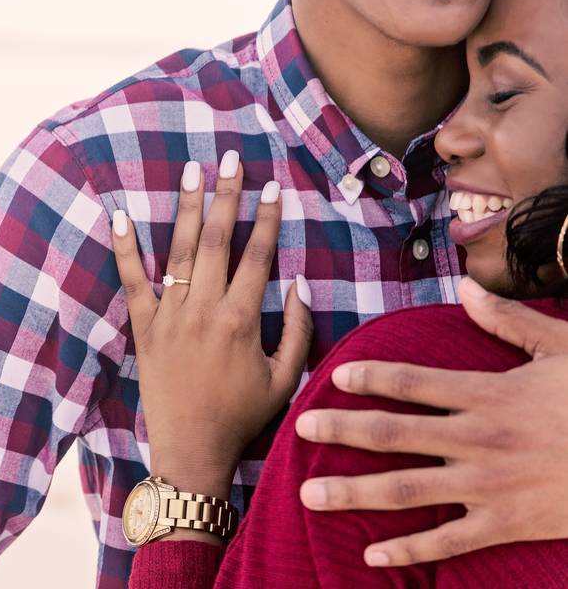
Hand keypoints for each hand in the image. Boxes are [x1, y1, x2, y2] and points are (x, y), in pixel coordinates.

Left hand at [111, 152, 312, 506]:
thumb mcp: (286, 378)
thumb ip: (299, 329)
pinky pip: (131, 282)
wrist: (191, 448)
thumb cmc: (242, 416)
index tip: (273, 186)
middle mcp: (205, 310)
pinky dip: (125, 249)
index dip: (268, 218)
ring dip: (187, 208)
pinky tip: (120, 216)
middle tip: (231, 159)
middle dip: (227, 195)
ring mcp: (170, 316)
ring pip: (181, 251)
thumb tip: (299, 282)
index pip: (258, 255)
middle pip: (219, 240)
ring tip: (193, 172)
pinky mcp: (144, 328)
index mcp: (242, 320)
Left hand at [295, 277, 567, 566]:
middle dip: (341, 430)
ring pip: (407, 489)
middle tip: (299, 428)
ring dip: (354, 492)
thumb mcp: (563, 348)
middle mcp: (478, 439)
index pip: (412, 383)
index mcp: (488, 394)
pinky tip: (370, 553)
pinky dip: (409, 549)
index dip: (368, 378)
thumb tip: (464, 287)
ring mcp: (489, 485)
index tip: (334, 377)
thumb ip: (509, 321)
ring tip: (308, 492)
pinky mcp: (506, 523)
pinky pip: (448, 540)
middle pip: (394, 434)